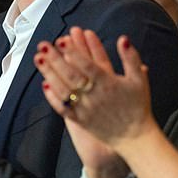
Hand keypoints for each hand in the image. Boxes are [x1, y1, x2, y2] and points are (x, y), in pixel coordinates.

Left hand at [35, 27, 155, 152]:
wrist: (135, 139)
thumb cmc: (137, 107)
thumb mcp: (139, 80)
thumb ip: (131, 58)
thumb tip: (124, 39)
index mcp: (108, 84)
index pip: (88, 65)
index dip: (74, 52)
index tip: (62, 40)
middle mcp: (94, 96)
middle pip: (70, 75)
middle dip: (55, 59)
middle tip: (43, 45)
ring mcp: (85, 109)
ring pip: (63, 90)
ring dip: (49, 73)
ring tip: (38, 59)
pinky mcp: (79, 120)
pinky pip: (62, 108)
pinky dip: (52, 97)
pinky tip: (44, 83)